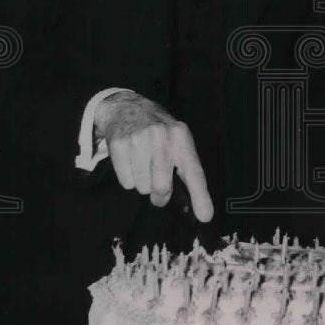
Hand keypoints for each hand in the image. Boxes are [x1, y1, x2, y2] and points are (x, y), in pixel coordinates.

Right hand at [93, 91, 213, 222]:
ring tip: (142, 164)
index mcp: (180, 137)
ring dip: (142, 183)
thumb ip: (184, 167)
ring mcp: (138, 138)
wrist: (125, 107)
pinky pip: (125, 181)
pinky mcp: (119, 144)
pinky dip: (127, 177)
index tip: (205, 216)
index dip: (200, 195)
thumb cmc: (156, 131)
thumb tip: (195, 204)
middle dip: (160, 195)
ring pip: (141, 186)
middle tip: (158, 191)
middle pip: (161, 185)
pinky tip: (130, 160)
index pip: (193, 170)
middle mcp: (161, 136)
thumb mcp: (176, 140)